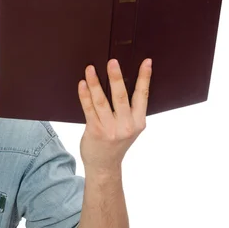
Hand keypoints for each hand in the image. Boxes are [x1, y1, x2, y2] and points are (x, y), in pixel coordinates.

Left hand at [77, 58, 151, 174]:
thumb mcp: (129, 128)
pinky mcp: (95, 131)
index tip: (146, 62)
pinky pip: (88, 109)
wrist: (104, 165)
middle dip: (116, 77)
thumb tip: (120, 81)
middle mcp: (126, 126)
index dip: (144, 78)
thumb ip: (129, 110)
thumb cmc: (116, 142)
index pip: (143, 96)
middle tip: (112, 61)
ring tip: (90, 68)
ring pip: (101, 101)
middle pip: (120, 96)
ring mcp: (110, 129)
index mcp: (138, 122)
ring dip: (95, 83)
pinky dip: (85, 95)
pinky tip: (82, 84)